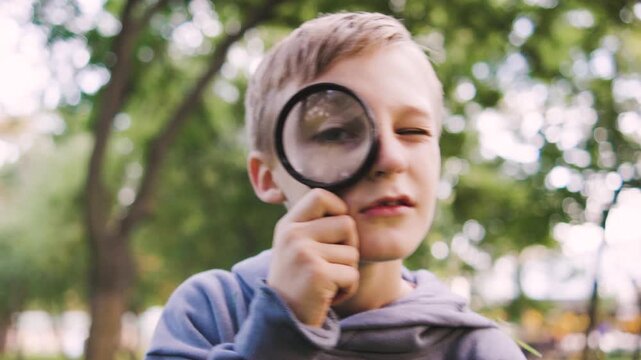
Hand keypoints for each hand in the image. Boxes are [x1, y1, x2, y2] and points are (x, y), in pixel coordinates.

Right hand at [267, 188, 359, 326]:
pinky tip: (327, 296)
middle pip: (347, 224)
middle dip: (349, 247)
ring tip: (325, 284)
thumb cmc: (298, 283)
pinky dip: (347, 289)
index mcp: (288, 225)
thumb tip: (345, 205)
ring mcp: (304, 253)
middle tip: (331, 266)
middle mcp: (293, 235)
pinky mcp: (317, 274)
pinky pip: (352, 275)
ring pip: (353, 253)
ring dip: (347, 273)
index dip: (338, 208)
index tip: (336, 232)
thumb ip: (314, 227)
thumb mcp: (296, 248)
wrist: (283, 321)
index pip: (321, 195)